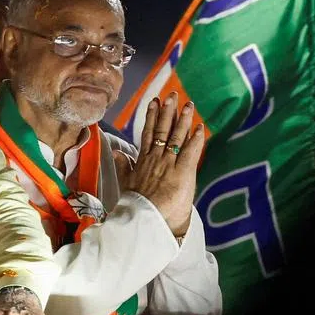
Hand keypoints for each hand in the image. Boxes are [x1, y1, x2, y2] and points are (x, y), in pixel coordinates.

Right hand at [120, 92, 204, 236]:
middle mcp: (155, 158)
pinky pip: (190, 152)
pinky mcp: (182, 172)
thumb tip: (115, 152)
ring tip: (188, 105)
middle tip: (172, 95)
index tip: (154, 102)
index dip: (152, 116)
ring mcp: (169, 163)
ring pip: (176, 137)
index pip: (148, 133)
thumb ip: (123, 165)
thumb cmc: (136, 204)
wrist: (145, 219)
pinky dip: (195, 139)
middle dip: (167, 111)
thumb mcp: (126, 182)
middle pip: (162, 130)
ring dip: (182, 120)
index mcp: (143, 160)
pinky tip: (200, 127)